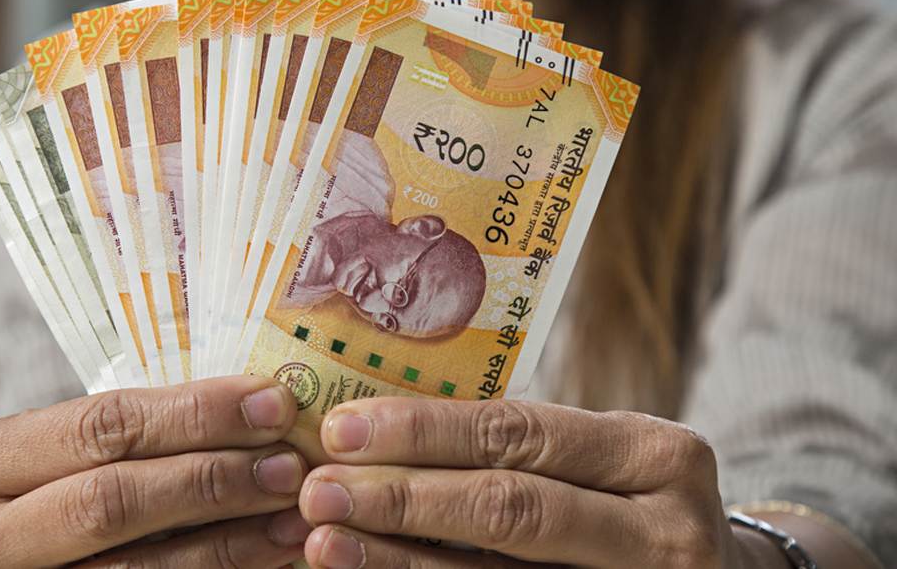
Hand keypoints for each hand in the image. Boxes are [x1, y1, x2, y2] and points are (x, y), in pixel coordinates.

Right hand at [0, 375, 312, 567]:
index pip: (99, 427)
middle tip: (290, 463)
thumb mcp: (84, 453)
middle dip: (213, 477)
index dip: (194, 414)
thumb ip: (145, 430)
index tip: (272, 402)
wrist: (46, 561)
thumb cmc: (74, 489)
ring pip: (136, 567)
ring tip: (293, 510)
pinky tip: (272, 551)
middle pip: (112, 500)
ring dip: (230, 536)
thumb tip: (261, 402)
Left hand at [298, 398, 771, 568]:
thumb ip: (517, 446)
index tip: (340, 430)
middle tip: (319, 491)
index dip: (424, 432)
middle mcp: (666, 529)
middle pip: (511, 508)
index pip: (521, 434)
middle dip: (403, 497)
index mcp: (656, 456)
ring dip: (400, 561)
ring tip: (324, 545)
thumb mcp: (600, 462)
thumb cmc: (626, 507)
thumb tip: (371, 432)